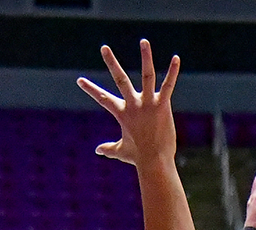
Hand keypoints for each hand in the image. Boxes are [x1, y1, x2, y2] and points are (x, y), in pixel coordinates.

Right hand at [78, 41, 179, 166]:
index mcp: (122, 113)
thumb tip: (98, 150)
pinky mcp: (162, 105)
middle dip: (111, 62)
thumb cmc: (138, 157)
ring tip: (143, 41)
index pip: (102, 98)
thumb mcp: (121, 151)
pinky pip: (168, 85)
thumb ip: (109, 148)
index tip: (79, 79)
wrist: (154, 162)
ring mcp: (148, 103)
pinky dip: (173, 72)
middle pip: (120, 79)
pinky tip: (176, 58)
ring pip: (146, 75)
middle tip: (103, 48)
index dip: (90, 89)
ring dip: (145, 57)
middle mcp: (133, 105)